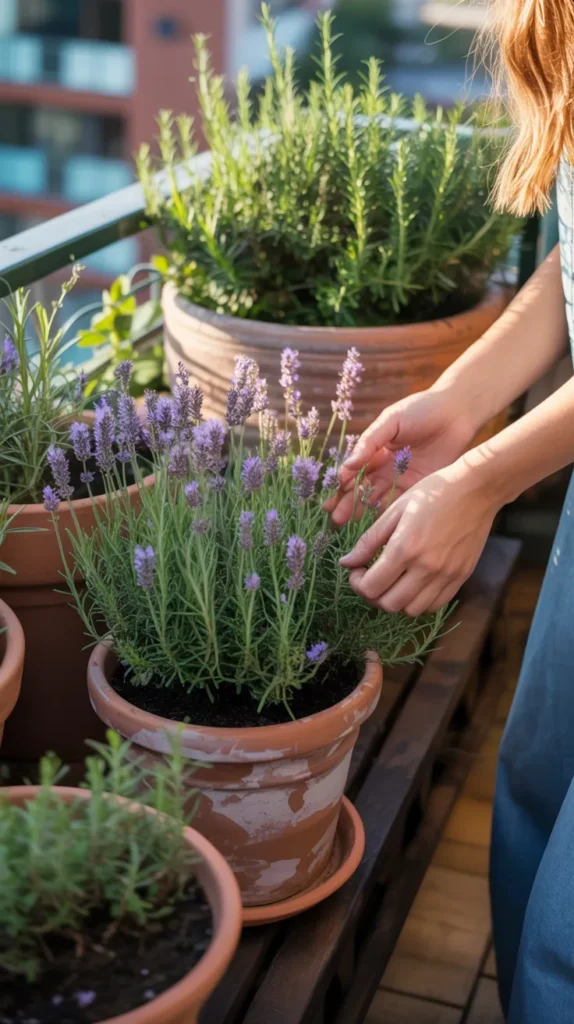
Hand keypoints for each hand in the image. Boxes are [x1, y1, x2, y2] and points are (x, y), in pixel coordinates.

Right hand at [327, 389, 476, 526]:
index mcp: (376, 451)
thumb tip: (348, 465)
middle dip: (348, 504)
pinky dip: (388, 514)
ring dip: (362, 512)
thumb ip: (369, 442)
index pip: (354, 472)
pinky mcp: (421, 488)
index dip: (341, 486)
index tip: (329, 499)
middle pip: (363, 489)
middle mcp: (387, 468)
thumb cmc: (421, 410)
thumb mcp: (391, 421)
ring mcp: (403, 480)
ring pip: (378, 499)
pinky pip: (402, 503)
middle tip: (335, 519)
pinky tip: (374, 524)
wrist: (457, 412)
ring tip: (347, 523)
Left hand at [339, 456, 499, 615]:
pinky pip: (434, 605)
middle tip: (371, 577)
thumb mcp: (395, 510)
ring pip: (411, 610)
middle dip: (372, 594)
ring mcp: (446, 575)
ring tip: (392, 581)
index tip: (357, 570)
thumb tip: (346, 562)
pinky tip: (413, 583)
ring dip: (395, 600)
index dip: (357, 583)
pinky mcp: (461, 578)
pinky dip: (418, 601)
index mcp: (405, 548)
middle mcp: (426, 567)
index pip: (371, 586)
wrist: (477, 489)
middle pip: (389, 604)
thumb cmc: (433, 493)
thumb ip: (369, 540)